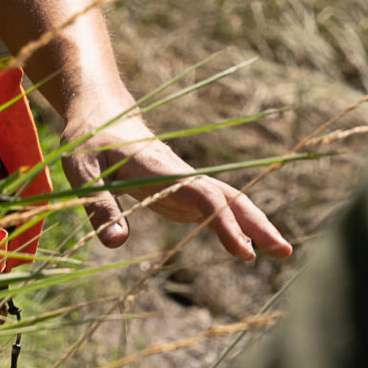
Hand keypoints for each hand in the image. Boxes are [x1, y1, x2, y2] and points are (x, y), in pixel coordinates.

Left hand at [64, 134, 292, 261]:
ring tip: (282, 252)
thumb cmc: (89, 142)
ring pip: (229, 203)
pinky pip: (215, 210)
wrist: (103, 115)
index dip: (225, 223)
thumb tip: (117, 244)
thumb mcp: (82, 172)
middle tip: (286, 252)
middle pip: (230, 198)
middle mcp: (182, 175)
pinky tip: (247, 250)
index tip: (244, 252)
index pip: (203, 196)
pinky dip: (236, 227)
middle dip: (258, 224)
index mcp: (161, 169)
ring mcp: (185, 184)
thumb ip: (99, 205)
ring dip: (255, 225)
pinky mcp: (181, 193)